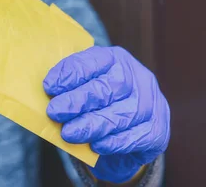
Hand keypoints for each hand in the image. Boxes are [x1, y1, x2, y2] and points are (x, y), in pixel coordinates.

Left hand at [44, 46, 169, 183]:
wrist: (133, 128)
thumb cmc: (100, 104)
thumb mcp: (87, 87)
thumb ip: (69, 89)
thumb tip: (47, 97)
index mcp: (117, 59)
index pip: (95, 60)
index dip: (72, 73)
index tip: (49, 87)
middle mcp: (138, 77)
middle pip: (110, 87)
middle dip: (80, 100)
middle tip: (55, 112)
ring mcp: (152, 103)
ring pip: (123, 113)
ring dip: (93, 125)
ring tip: (69, 133)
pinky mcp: (158, 129)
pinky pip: (137, 136)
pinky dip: (115, 142)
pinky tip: (96, 145)